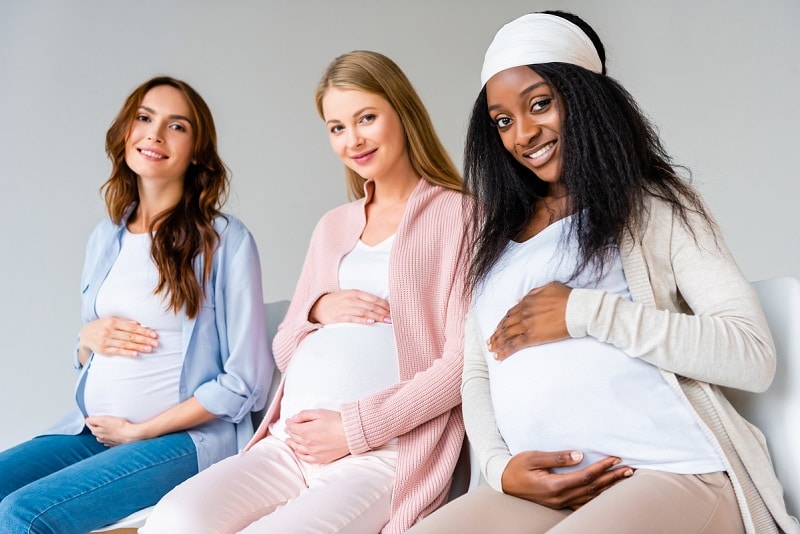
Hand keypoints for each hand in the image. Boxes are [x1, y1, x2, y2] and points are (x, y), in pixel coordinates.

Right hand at [79, 317, 157, 363]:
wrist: (85, 335)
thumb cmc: (102, 326)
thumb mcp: (112, 320)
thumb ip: (125, 322)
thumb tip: (139, 324)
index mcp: (112, 322)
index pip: (132, 327)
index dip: (144, 331)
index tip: (154, 335)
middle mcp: (109, 331)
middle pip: (130, 336)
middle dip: (144, 340)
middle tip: (156, 343)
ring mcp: (106, 341)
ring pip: (125, 345)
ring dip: (139, 347)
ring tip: (150, 349)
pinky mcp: (104, 350)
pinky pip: (118, 352)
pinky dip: (127, 353)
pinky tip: (136, 354)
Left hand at [85, 415, 144, 445]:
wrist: (131, 435)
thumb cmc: (119, 426)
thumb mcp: (103, 420)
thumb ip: (93, 419)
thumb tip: (86, 419)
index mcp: (96, 432)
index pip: (89, 424)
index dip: (90, 418)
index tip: (93, 415)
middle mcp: (100, 438)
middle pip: (95, 429)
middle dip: (97, 424)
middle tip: (103, 418)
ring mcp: (108, 441)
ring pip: (102, 435)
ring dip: (104, 430)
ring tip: (110, 425)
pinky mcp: (115, 443)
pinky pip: (110, 439)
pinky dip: (111, 435)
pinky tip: (115, 432)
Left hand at [284, 409, 349, 463]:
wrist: (351, 434)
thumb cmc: (337, 421)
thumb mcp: (320, 412)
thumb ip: (305, 414)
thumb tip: (294, 418)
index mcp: (306, 431)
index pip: (292, 427)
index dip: (289, 422)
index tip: (289, 420)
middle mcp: (307, 444)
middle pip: (294, 437)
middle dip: (290, 431)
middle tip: (288, 428)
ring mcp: (313, 453)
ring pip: (298, 449)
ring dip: (292, 443)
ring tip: (288, 440)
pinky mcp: (320, 459)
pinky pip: (306, 459)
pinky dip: (300, 455)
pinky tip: (298, 452)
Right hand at [309, 290, 390, 324]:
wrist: (318, 306)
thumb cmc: (338, 301)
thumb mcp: (350, 296)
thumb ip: (364, 300)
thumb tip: (381, 306)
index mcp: (355, 292)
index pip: (373, 298)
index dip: (384, 304)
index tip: (393, 310)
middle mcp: (351, 299)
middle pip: (370, 306)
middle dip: (383, 312)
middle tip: (392, 318)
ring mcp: (345, 308)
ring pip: (364, 312)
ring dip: (376, 316)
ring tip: (386, 321)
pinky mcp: (339, 317)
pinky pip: (353, 318)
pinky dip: (362, 320)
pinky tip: (371, 322)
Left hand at [488, 282, 570, 359]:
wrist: (577, 309)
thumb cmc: (567, 297)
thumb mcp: (548, 287)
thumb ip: (533, 293)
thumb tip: (520, 298)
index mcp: (526, 301)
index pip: (509, 314)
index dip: (502, 323)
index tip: (497, 329)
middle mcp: (523, 313)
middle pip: (505, 325)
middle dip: (496, 334)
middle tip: (490, 341)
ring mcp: (527, 325)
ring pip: (507, 335)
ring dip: (497, 343)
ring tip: (491, 349)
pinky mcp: (533, 336)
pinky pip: (514, 345)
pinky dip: (505, 351)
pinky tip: (499, 356)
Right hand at [501, 450, 632, 509]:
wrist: (503, 481)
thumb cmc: (516, 467)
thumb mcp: (533, 457)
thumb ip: (556, 457)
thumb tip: (578, 455)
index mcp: (554, 486)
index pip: (585, 477)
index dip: (602, 468)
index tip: (615, 458)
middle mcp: (560, 497)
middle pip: (592, 489)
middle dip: (612, 479)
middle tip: (630, 470)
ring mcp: (560, 502)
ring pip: (591, 497)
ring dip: (609, 488)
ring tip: (624, 479)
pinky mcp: (559, 503)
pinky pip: (583, 503)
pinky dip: (597, 497)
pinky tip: (606, 493)